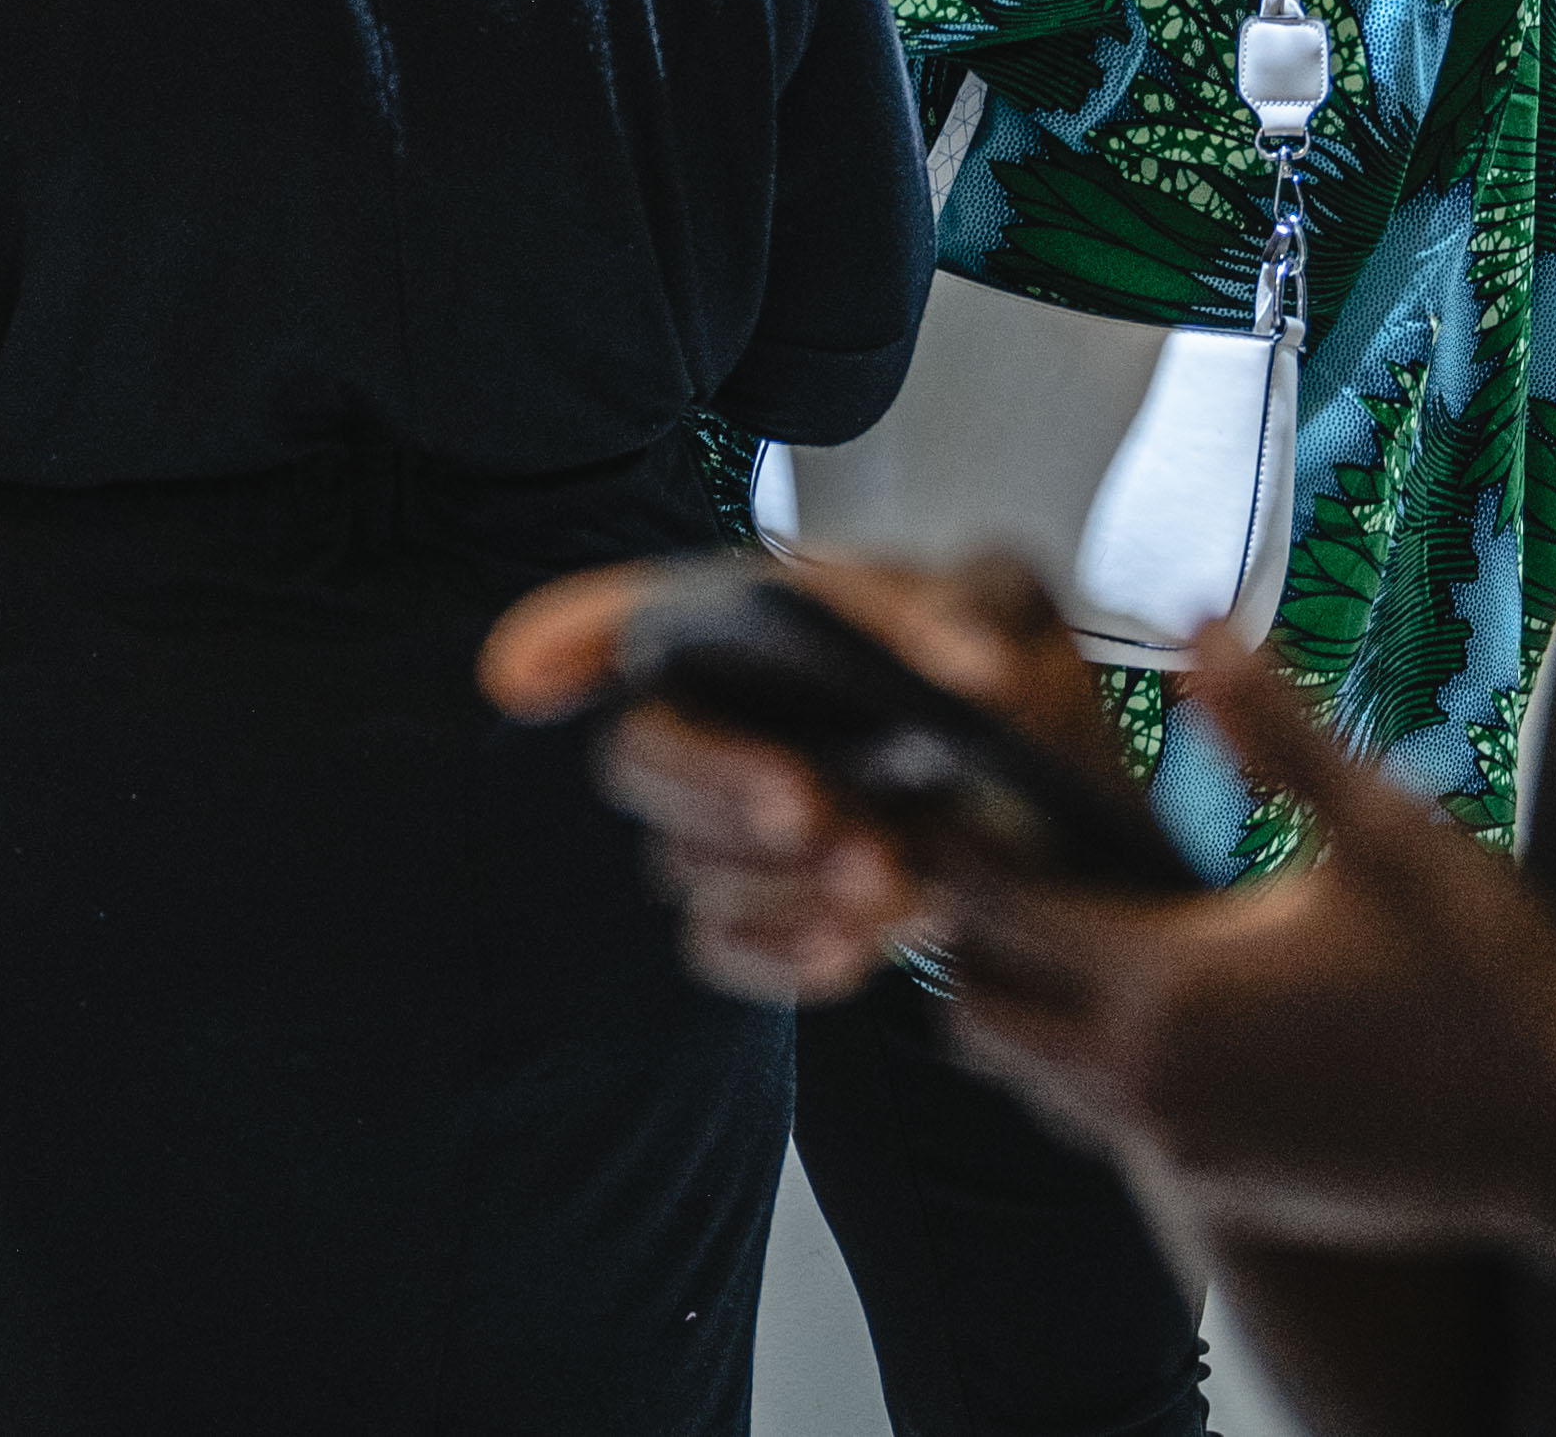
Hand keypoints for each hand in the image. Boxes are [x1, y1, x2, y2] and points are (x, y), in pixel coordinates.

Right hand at [481, 552, 1106, 1007]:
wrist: (1038, 791)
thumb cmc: (988, 670)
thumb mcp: (1000, 605)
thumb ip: (973, 614)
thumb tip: (973, 668)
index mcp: (741, 623)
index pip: (624, 618)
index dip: (563, 639)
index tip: (516, 679)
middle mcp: (711, 720)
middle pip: (641, 753)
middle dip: (713, 783)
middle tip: (805, 803)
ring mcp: (722, 827)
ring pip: (687, 866)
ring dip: (780, 880)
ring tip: (886, 873)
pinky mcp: (753, 912)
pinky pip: (724, 945)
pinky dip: (788, 950)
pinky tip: (860, 940)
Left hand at [927, 636, 1555, 1257]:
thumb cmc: (1482, 979)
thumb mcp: (1386, 828)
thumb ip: (1275, 728)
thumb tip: (1196, 627)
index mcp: (1170, 982)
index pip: (994, 912)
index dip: (953, 846)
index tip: (936, 789)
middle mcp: (1145, 1080)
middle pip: (974, 1012)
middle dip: (963, 936)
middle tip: (995, 858)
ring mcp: (1174, 1148)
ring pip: (1027, 1079)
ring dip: (1022, 1006)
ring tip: (1068, 922)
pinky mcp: (1209, 1191)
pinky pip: (1097, 1124)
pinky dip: (1084, 1064)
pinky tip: (1155, 1001)